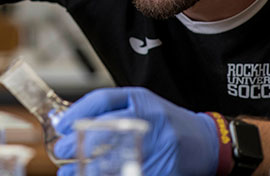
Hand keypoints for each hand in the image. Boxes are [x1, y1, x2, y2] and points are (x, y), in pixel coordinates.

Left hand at [52, 87, 217, 175]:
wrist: (207, 143)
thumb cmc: (167, 122)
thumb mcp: (142, 105)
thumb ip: (112, 109)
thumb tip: (73, 121)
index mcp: (141, 100)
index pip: (102, 100)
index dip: (76, 113)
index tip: (62, 126)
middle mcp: (149, 119)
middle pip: (103, 129)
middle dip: (77, 142)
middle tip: (62, 150)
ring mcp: (157, 146)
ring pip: (113, 158)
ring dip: (86, 166)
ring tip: (70, 170)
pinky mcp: (163, 169)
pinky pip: (128, 174)